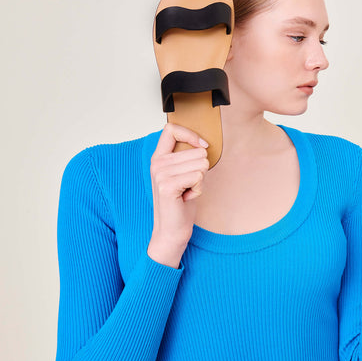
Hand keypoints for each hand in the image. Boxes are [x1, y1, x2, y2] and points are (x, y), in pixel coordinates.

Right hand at [147, 123, 209, 267]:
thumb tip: (204, 145)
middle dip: (200, 170)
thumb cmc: (181, 203)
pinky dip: (199, 189)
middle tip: (188, 186)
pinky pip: (198, 176)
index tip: (202, 146)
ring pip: (201, 164)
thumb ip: (187, 158)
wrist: (172, 231)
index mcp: (158, 158)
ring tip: (186, 192)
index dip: (191, 134)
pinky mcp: (168, 185)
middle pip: (197, 151)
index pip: (171, 129)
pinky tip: (187, 197)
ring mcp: (160, 174)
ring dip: (200, 181)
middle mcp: (157, 163)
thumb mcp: (183, 175)